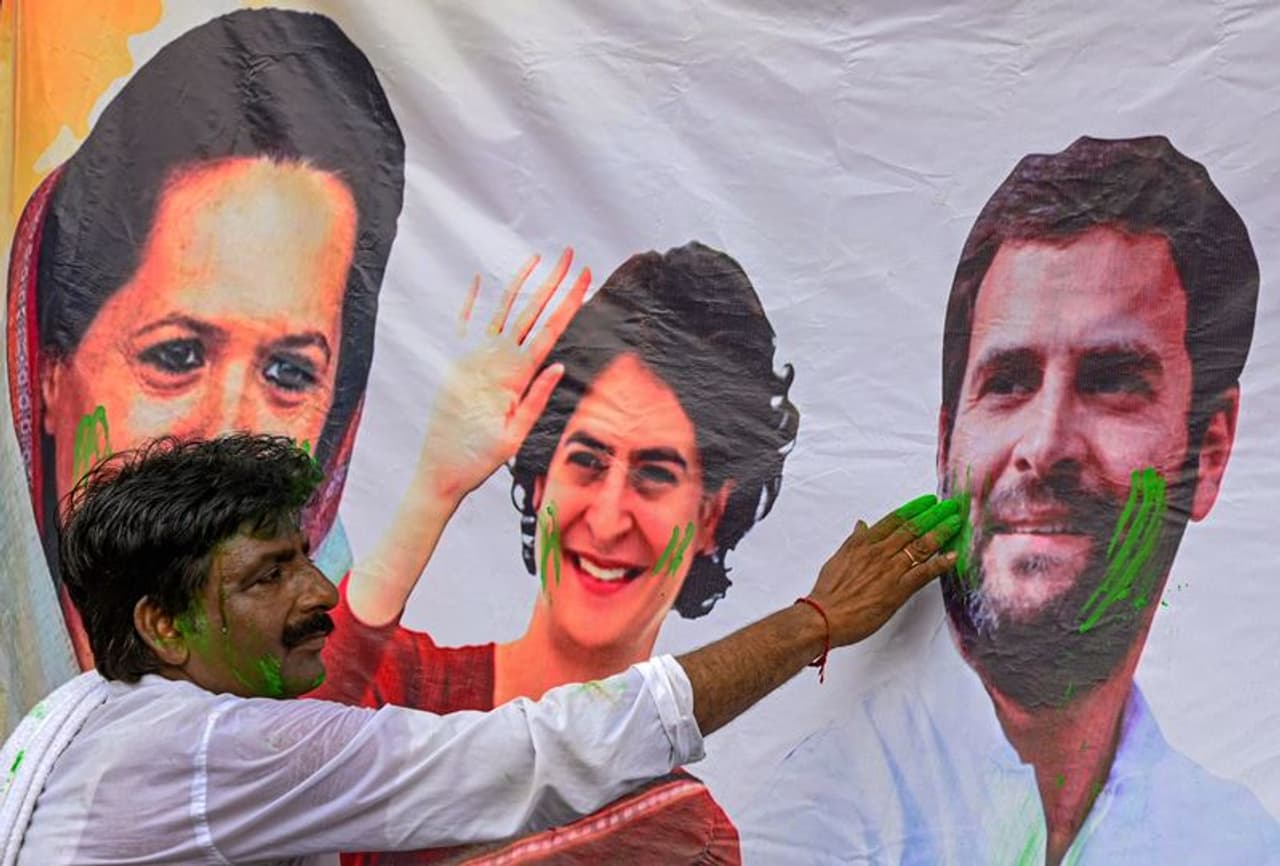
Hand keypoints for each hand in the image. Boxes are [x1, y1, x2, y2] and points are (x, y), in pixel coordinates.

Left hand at [421, 249, 590, 501]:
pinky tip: (480, 279)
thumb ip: (535, 400)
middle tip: (569, 255)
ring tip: (536, 258)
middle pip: (529, 311)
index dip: (568, 301)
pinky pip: (463, 323)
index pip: (548, 330)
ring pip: (500, 311)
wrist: (436, 469)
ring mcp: (470, 357)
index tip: (584, 277)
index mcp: (512, 377)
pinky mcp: (453, 361)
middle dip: (552, 282)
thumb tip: (558, 366)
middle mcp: (491, 360)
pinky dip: (472, 300)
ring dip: (520, 283)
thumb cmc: (478, 458)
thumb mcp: (514, 437)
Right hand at [806, 494, 961, 646]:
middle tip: (949, 506)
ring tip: (954, 522)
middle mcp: (880, 552)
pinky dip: (940, 563)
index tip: (927, 501)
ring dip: (940, 532)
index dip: (914, 509)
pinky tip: (953, 556)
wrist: (825, 616)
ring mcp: (890, 570)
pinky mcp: (898, 590)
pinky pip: (924, 573)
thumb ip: (854, 541)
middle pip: (912, 528)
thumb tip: (862, 525)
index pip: (894, 520)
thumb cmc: (828, 592)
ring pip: (920, 546)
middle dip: (933, 515)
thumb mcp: (838, 558)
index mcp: (864, 543)